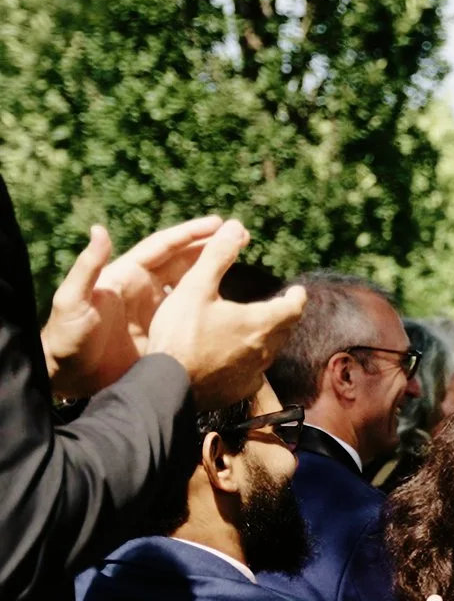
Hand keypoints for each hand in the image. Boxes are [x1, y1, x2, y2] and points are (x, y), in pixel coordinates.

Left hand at [41, 217, 223, 397]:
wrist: (71, 377)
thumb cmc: (66, 337)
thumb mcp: (72, 300)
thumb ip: (87, 267)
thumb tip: (98, 230)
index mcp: (125, 275)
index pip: (162, 247)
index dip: (189, 234)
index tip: (217, 223)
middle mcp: (143, 289)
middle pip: (182, 260)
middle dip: (209, 246)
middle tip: (240, 234)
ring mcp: (156, 312)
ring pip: (191, 283)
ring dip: (214, 269)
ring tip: (240, 258)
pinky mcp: (164, 334)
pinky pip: (192, 313)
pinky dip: (211, 303)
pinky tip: (231, 301)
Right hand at [142, 220, 306, 408]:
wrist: (167, 386)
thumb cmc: (180, 335)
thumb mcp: (195, 288)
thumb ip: (217, 257)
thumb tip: (236, 227)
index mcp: (261, 323)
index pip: (293, 307)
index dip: (296, 297)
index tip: (297, 291)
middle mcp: (265, 350)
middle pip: (284, 329)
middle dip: (283, 315)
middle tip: (279, 306)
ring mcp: (254, 374)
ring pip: (269, 351)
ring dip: (266, 337)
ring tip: (256, 327)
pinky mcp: (239, 390)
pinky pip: (253, 372)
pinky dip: (249, 359)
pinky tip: (236, 357)